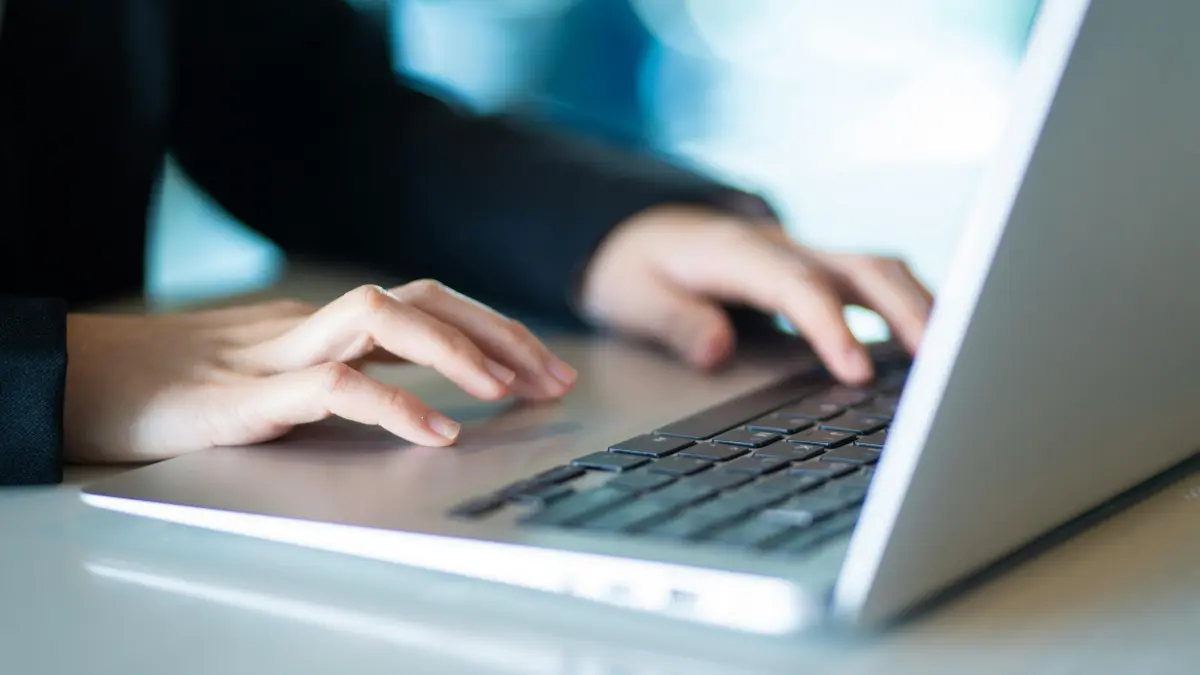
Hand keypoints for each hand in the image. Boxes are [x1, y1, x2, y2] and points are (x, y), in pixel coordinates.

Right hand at [64, 281, 576, 463]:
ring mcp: (275, 353)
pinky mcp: (242, 395)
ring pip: (380, 317)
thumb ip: (336, 381)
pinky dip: (391, 403)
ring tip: (507, 390)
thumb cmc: (173, 390)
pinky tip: (436, 432)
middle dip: (497, 331)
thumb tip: (410, 403)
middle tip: (555, 377)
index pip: (423, 305)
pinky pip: (329, 384)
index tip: (546, 368)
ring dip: (454, 349)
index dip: (491, 328)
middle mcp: (308, 326)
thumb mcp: (275, 382)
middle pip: (421, 297)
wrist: (77, 385)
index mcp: (321, 327)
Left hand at [579, 206, 933, 383]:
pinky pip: (872, 281)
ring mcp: (804, 253)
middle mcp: (782, 246)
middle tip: (945, 363)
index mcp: (735, 252)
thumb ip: (673, 322)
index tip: (859, 373)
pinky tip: (930, 347)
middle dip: (909, 310)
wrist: (637, 228)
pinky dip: (906, 308)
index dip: (832, 327)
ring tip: (958, 358)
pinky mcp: (816, 268)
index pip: (798, 288)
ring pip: (879, 268)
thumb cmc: (635, 267)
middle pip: (862, 265)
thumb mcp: (630, 297)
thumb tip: (719, 350)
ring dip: (921, 306)